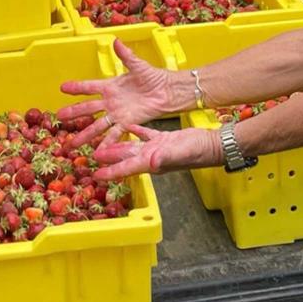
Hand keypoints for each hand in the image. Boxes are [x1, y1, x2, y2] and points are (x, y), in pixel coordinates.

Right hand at [58, 39, 178, 146]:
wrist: (167, 91)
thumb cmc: (153, 77)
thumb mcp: (138, 65)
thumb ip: (126, 56)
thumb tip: (116, 41)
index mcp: (110, 85)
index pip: (89, 86)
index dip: (76, 87)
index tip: (62, 88)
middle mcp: (110, 101)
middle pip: (88, 108)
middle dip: (73, 113)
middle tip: (59, 117)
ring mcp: (117, 114)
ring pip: (97, 125)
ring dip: (85, 134)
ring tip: (72, 143)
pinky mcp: (127, 123)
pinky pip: (114, 134)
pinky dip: (106, 143)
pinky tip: (98, 152)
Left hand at [90, 124, 221, 180]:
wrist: (211, 145)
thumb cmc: (196, 152)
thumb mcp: (178, 153)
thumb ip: (164, 158)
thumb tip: (151, 163)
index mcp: (150, 162)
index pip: (126, 169)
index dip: (110, 172)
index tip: (95, 176)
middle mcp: (150, 157)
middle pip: (124, 158)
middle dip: (108, 158)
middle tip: (91, 156)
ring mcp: (156, 148)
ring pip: (132, 146)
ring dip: (117, 145)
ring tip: (103, 143)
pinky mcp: (163, 139)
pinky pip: (145, 135)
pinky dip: (135, 131)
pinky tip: (128, 125)